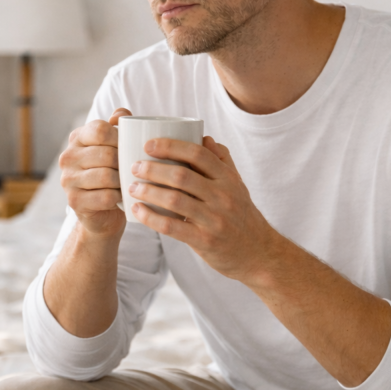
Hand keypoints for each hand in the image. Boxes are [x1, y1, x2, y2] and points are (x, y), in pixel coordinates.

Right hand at [59, 108, 131, 237]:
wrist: (103, 213)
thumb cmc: (112, 173)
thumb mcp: (115, 147)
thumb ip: (118, 127)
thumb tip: (121, 115)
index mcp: (77, 138)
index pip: (99, 130)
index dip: (120, 138)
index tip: (130, 148)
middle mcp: (68, 157)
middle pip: (106, 154)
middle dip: (125, 163)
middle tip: (135, 170)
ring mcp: (68, 180)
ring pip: (106, 176)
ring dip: (123, 181)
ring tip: (129, 182)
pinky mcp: (74, 201)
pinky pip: (105, 196)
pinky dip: (119, 197)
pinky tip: (122, 197)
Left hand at [129, 135, 282, 282]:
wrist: (258, 252)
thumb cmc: (241, 214)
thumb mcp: (237, 185)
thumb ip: (221, 161)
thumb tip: (203, 137)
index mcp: (228, 178)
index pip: (198, 154)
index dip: (171, 146)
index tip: (148, 145)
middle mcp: (223, 196)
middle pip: (182, 176)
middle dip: (153, 169)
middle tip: (134, 167)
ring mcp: (214, 219)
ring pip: (175, 200)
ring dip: (148, 191)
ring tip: (132, 187)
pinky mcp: (205, 241)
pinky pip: (172, 227)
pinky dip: (151, 217)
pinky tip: (138, 210)